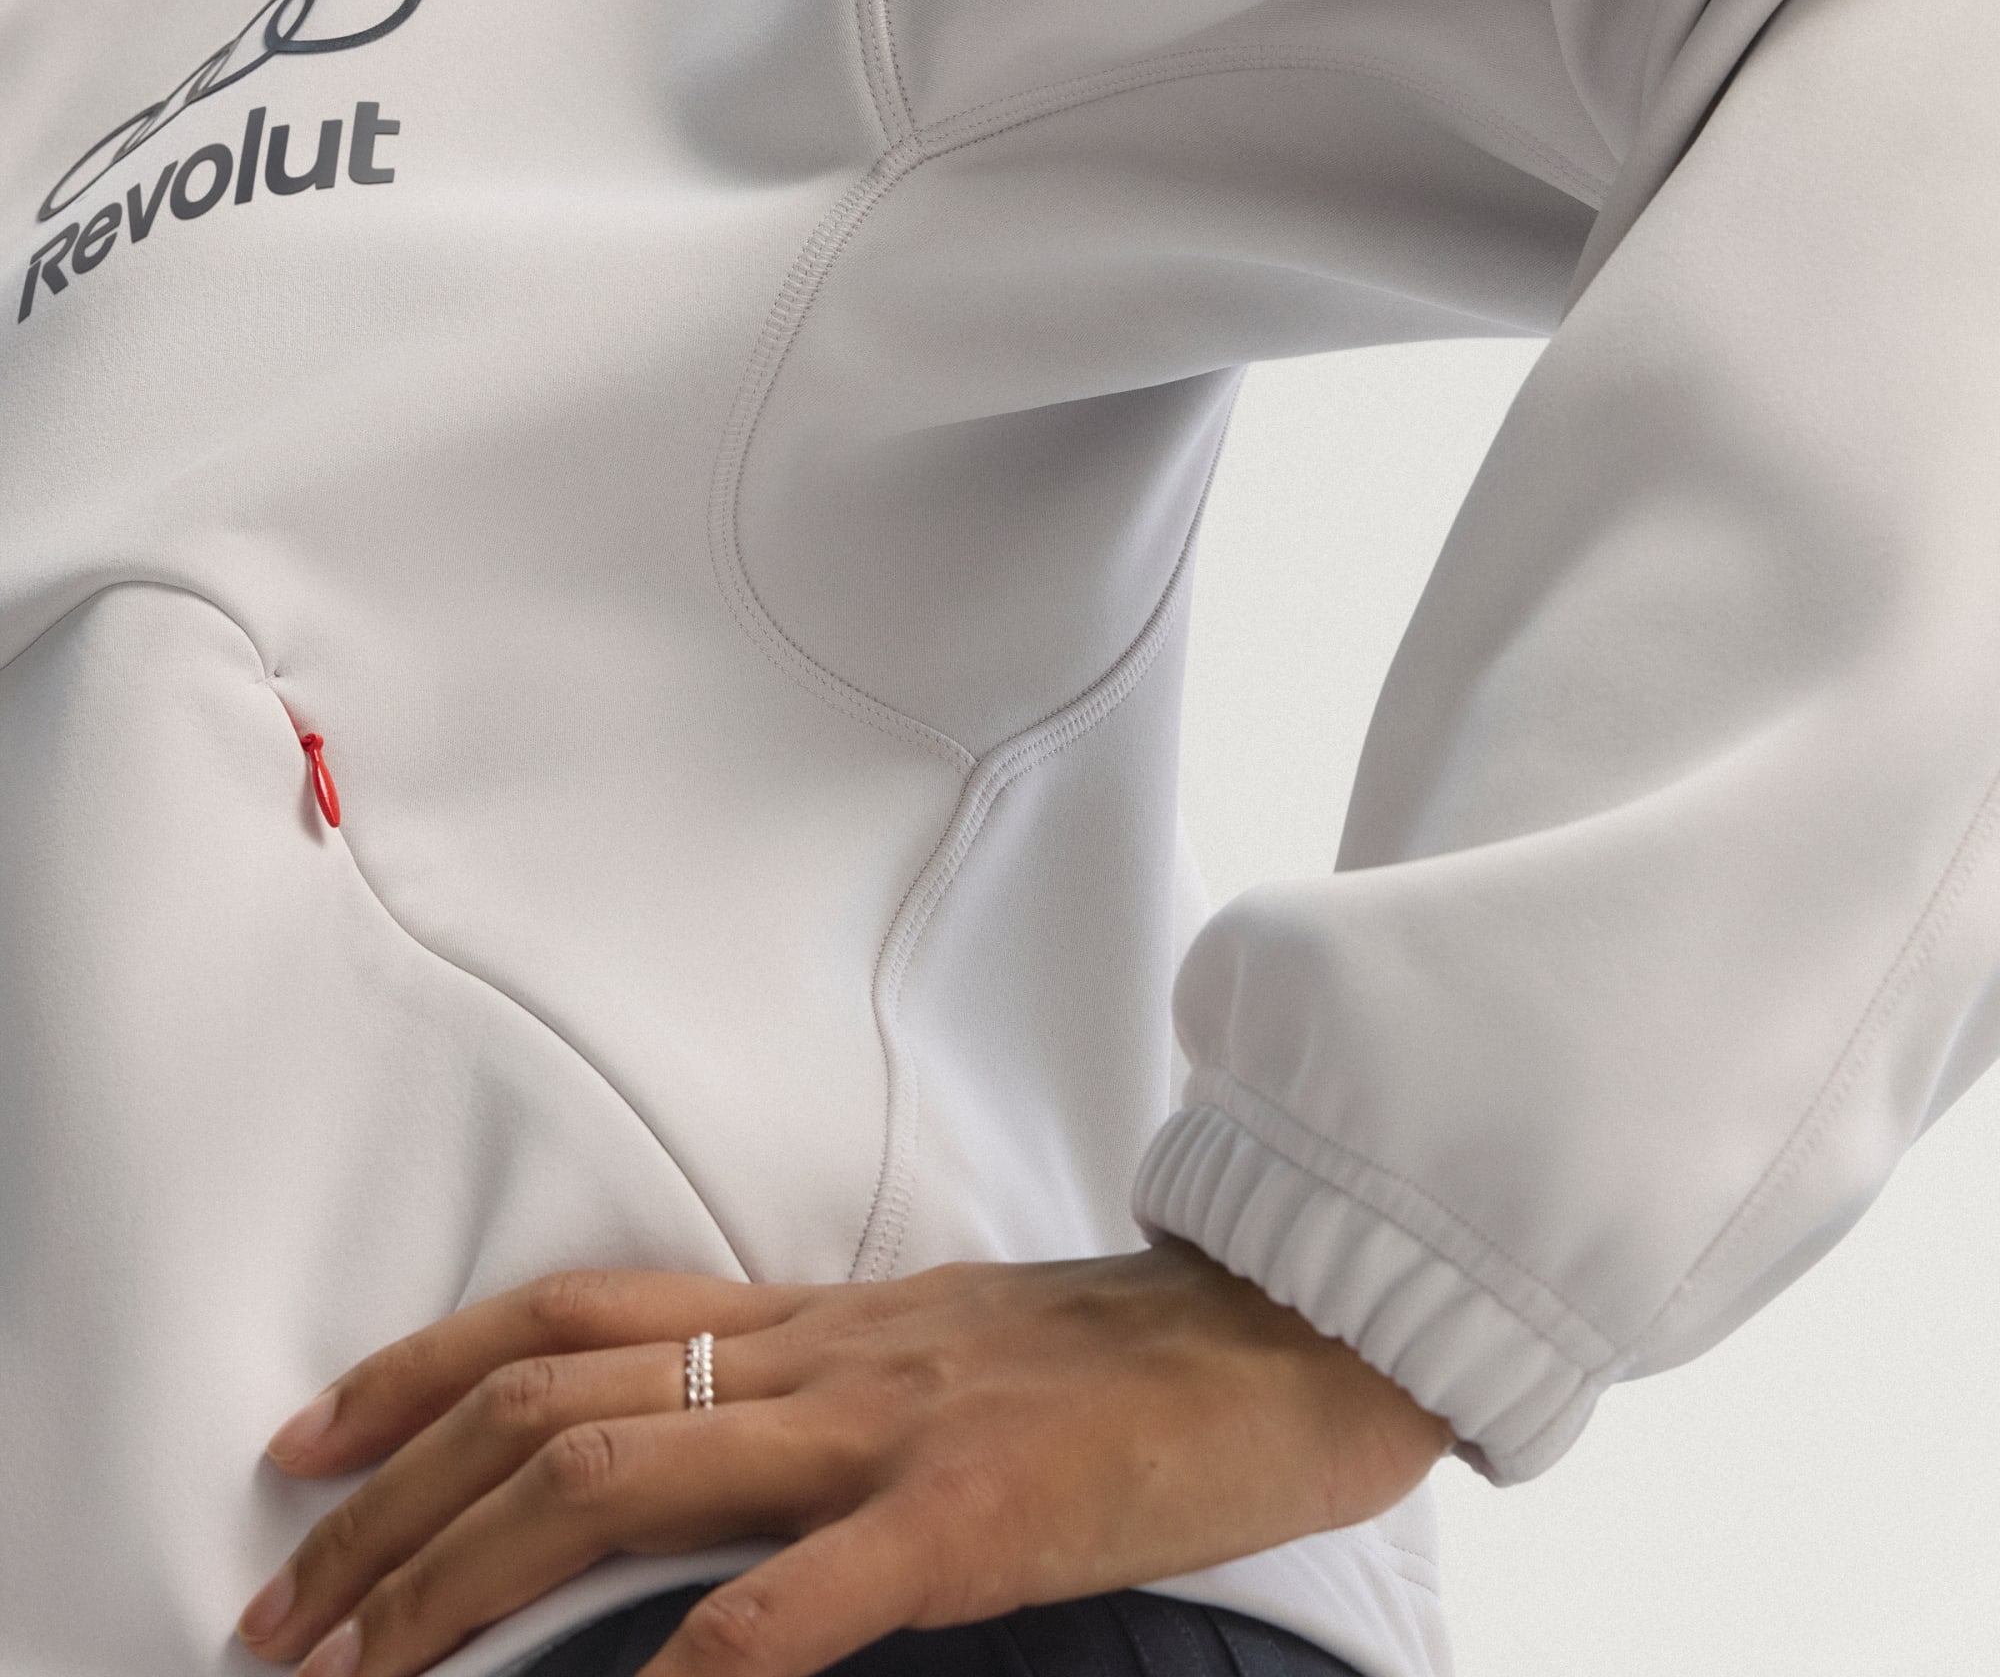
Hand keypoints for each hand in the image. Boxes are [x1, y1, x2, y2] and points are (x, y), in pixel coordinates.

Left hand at [236, 1240, 1454, 1676]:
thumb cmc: (1119, 1353)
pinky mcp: (975, 1514)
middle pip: (554, 1398)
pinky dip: (691, 1669)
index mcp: (817, 1318)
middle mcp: (824, 1354)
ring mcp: (891, 1429)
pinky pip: (799, 1598)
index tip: (313, 1443)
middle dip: (390, 1508)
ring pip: (627, 1471)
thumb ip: (830, 1383)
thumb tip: (715, 1438)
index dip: (420, 1369)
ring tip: (362, 1673)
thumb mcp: (947, 1346)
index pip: (573, 1313)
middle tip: (281, 1610)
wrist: (1283, 1327)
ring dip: (468, 1577)